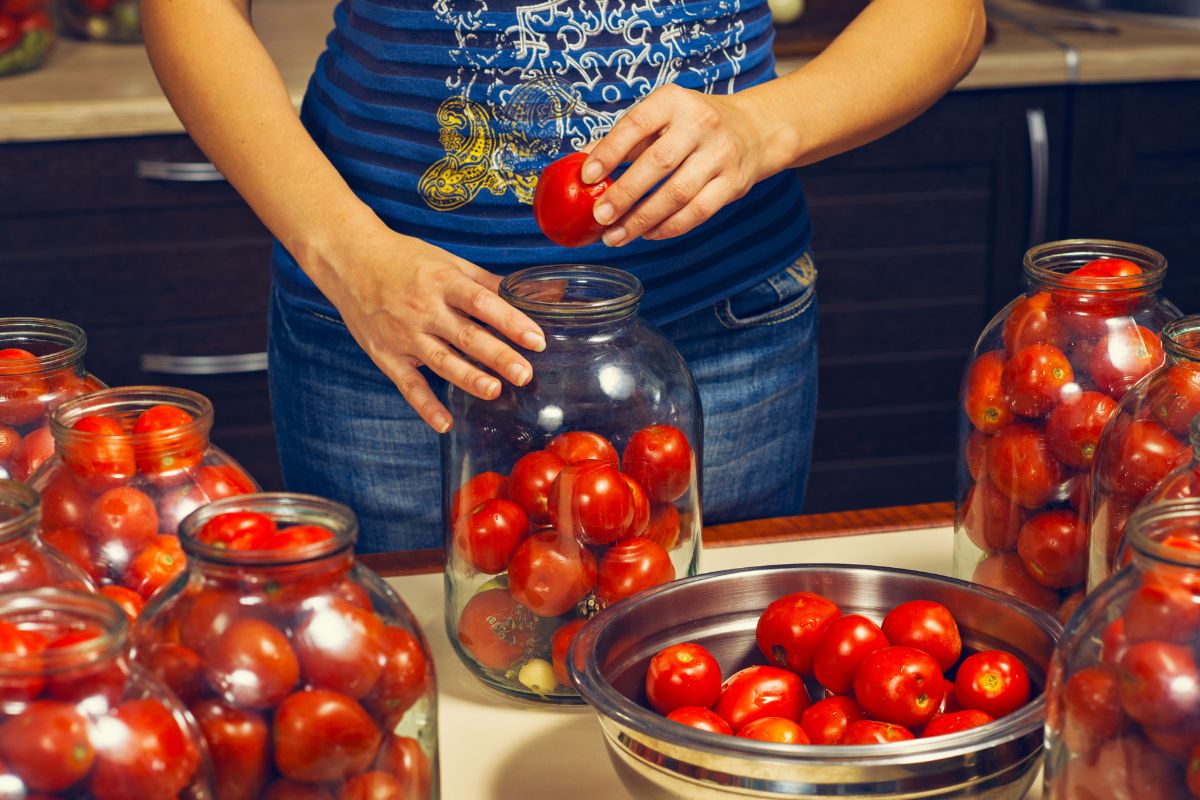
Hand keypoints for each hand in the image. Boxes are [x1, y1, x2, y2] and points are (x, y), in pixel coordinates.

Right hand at [318, 223, 545, 432]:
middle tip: (525, 374)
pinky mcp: (386, 355)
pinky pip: (409, 385)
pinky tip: (445, 424)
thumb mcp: (447, 262)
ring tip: (494, 391)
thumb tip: (534, 293)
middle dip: (498, 356)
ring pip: (441, 361)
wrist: (349, 259)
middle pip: (466, 336)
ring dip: (469, 378)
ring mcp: (403, 334)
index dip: (511, 322)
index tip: (537, 340)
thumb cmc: (405, 260)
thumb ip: (488, 283)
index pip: (483, 303)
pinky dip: (425, 406)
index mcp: (443, 282)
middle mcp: (424, 308)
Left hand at [582, 84, 777, 246]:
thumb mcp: (661, 117)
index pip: (637, 124)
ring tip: (617, 236)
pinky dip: (669, 227)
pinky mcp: (733, 183)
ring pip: (678, 193)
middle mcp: (701, 124)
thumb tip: (580, 161)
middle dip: (624, 194)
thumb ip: (623, 139)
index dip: (610, 151)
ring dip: (643, 219)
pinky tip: (648, 233)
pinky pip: (698, 212)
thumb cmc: (693, 125)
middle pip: (658, 164)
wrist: (754, 130)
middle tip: (600, 216)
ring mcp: (720, 154)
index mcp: (674, 101)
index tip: (588, 176)